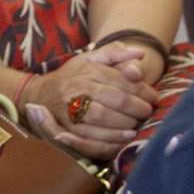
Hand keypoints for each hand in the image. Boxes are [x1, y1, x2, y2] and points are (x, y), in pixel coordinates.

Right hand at [21, 45, 156, 159]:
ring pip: (104, 119)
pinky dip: (111, 140)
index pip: (122, 81)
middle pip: (117, 100)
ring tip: (137, 125)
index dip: (143, 91)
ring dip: (126, 124)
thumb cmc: (73, 76)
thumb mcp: (90, 58)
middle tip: (147, 112)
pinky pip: (92, 137)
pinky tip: (124, 138)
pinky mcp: (66, 128)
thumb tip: (140, 54)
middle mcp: (78, 88)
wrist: (40, 93)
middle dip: (138, 109)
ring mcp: (70, 109)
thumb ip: (115, 53)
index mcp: (87, 71)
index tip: (153, 98)